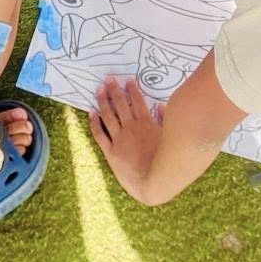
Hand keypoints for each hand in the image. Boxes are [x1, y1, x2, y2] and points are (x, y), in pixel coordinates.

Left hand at [91, 77, 163, 204]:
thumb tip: (161, 106)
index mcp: (146, 123)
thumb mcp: (169, 138)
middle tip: (109, 78)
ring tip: (99, 89)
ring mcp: (119, 140)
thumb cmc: (165, 162)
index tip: (127, 80)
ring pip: (108, 115)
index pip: (137, 101)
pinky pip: (99, 134)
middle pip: (120, 104)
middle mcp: (130, 128)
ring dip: (103, 101)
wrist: (153, 183)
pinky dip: (95, 123)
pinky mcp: (111, 153)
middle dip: (114, 90)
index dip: (131, 89)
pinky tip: (91, 113)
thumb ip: (164, 121)